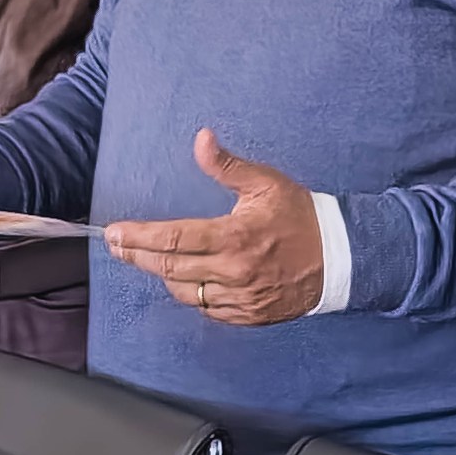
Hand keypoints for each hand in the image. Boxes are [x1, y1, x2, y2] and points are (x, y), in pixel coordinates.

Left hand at [104, 128, 322, 324]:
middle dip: (137, 256)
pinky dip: (191, 294)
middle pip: (169, 268)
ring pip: (184, 292)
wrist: (341, 259)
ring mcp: (241, 298)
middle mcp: (234, 272)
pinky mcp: (248, 315)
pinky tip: (184, 280)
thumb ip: (227, 165)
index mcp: (236, 237)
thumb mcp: (266, 183)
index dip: (139, 237)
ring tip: (150, 258)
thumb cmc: (301, 217)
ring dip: (163, 275)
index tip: (114, 233)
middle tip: (116, 246)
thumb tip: (201, 139)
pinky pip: (206, 309)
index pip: (174, 239)